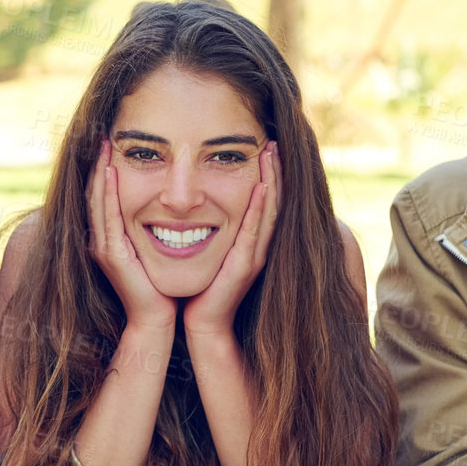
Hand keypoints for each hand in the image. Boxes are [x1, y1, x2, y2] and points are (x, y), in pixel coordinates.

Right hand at [87, 140, 175, 328]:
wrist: (156, 319)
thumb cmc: (160, 287)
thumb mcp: (151, 252)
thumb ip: (148, 232)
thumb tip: (165, 207)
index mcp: (109, 239)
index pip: (103, 198)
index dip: (103, 171)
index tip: (110, 145)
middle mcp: (100, 241)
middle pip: (94, 194)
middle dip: (97, 164)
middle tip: (102, 136)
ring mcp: (102, 247)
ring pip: (96, 201)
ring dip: (99, 171)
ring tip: (103, 145)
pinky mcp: (110, 253)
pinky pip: (106, 216)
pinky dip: (106, 192)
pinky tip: (109, 172)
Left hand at [182, 141, 278, 339]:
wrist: (201, 324)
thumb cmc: (200, 289)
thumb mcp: (208, 251)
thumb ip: (210, 230)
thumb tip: (191, 204)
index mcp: (248, 241)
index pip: (262, 201)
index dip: (267, 174)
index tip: (264, 147)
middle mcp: (257, 245)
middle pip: (272, 200)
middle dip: (275, 170)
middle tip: (273, 142)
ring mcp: (254, 255)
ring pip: (269, 211)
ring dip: (272, 181)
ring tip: (272, 154)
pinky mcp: (245, 266)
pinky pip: (255, 232)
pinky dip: (260, 208)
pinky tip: (262, 187)